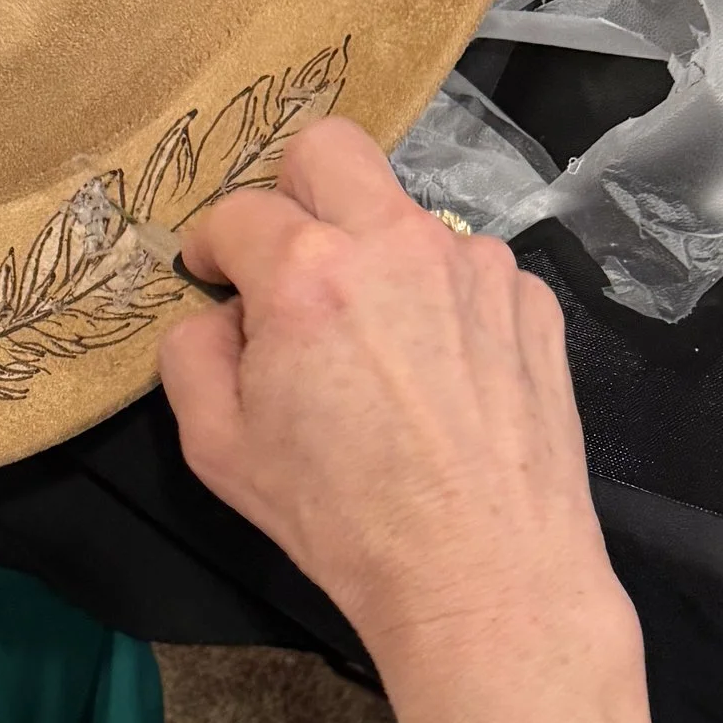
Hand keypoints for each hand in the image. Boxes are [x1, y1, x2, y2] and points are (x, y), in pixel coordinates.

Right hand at [159, 122, 663, 722]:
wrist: (483, 574)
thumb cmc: (344, 521)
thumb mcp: (218, 449)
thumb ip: (191, 354)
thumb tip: (218, 313)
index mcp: (307, 273)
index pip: (238, 211)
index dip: (214, 247)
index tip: (215, 278)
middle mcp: (397, 243)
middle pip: (329, 149)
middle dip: (293, 190)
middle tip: (289, 261)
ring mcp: (476, 264)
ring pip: (405, 217)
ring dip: (377, 258)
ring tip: (379, 351)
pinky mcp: (531, 300)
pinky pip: (467, 271)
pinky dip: (440, 303)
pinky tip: (438, 378)